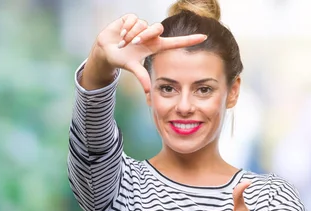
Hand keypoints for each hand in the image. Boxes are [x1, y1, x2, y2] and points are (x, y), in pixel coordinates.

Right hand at [85, 13, 206, 92]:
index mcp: (156, 46)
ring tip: (124, 42)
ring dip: (131, 34)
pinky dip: (125, 27)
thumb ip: (142, 77)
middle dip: (144, 35)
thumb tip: (148, 92)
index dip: (190, 40)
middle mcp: (151, 35)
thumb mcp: (133, 67)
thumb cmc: (122, 59)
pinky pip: (132, 19)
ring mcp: (142, 26)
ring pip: (143, 24)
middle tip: (134, 44)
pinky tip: (120, 33)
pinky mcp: (131, 18)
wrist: (106, 50)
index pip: (177, 42)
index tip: (204, 37)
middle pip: (157, 28)